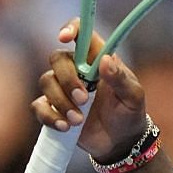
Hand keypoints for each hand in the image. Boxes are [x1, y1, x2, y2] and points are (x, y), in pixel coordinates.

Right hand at [31, 19, 147, 160]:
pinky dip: (49, 116)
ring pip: (46, 81)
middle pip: (57, 58)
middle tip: (83, 99)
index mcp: (97, 60)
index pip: (82, 34)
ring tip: (78, 120)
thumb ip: (121, 79)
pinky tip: (65, 127)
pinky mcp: (54, 108)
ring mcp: (62, 89)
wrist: (120, 142)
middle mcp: (77, 70)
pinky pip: (38, 105)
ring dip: (61, 101)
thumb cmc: (129, 113)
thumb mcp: (133, 97)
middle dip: (67, 80)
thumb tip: (105, 60)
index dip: (71, 29)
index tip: (65, 38)